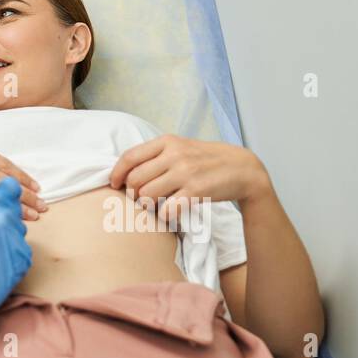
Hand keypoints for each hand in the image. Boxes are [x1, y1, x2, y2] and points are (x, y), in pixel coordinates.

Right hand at [0, 177, 31, 344]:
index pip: (11, 186)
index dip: (4, 190)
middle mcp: (9, 219)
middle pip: (14, 207)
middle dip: (2, 212)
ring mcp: (19, 239)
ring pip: (17, 228)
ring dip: (6, 232)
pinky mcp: (25, 258)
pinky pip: (19, 248)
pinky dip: (10, 251)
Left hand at [108, 134, 272, 225]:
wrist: (243, 169)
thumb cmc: (207, 160)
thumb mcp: (181, 147)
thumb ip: (157, 154)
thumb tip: (127, 169)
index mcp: (167, 142)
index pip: (129, 157)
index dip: (117, 173)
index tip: (114, 184)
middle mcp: (174, 155)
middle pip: (135, 179)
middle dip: (132, 193)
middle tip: (139, 200)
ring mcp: (185, 172)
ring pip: (147, 195)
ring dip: (147, 206)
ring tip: (154, 207)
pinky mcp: (196, 191)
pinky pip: (167, 209)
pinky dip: (164, 216)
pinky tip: (169, 215)